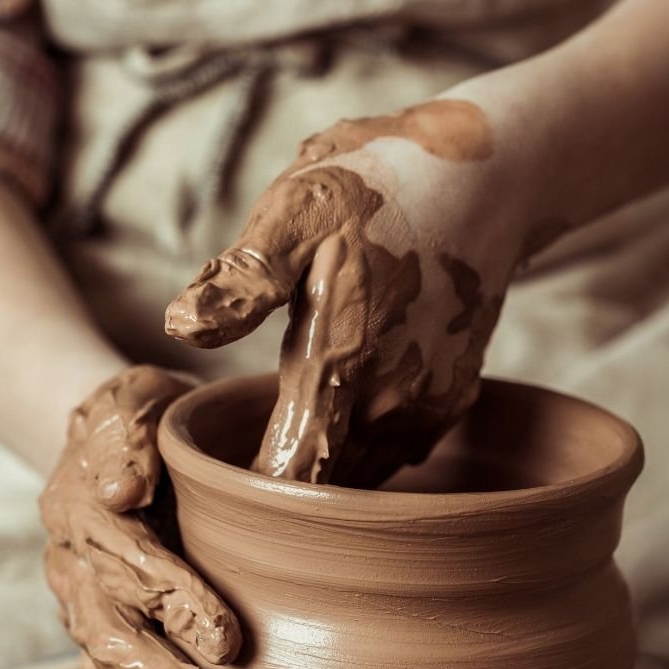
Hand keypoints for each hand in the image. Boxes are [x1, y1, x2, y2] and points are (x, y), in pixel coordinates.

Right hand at [40, 365, 244, 668]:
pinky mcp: (105, 642)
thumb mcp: (133, 397)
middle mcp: (76, 569)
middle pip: (114, 636)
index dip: (174, 597)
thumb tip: (121, 491)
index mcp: (82, 509)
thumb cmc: (143, 416)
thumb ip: (126, 434)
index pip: (127, 558)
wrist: (115, 441)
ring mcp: (85, 612)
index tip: (227, 638)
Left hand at [166, 100, 535, 485]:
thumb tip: (181, 325)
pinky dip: (367, 445)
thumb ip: (245, 280)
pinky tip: (343, 410)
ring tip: (288, 441)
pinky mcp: (454, 396)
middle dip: (284, 486)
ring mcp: (430, 403)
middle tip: (240, 470)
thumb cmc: (377, 185)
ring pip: (364, 470)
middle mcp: (391, 400)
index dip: (254, 494)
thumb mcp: (297, 210)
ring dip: (328, 468)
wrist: (486, 174)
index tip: (221, 492)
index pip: (291, 475)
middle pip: (325, 485)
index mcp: (340, 361)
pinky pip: (400, 449)